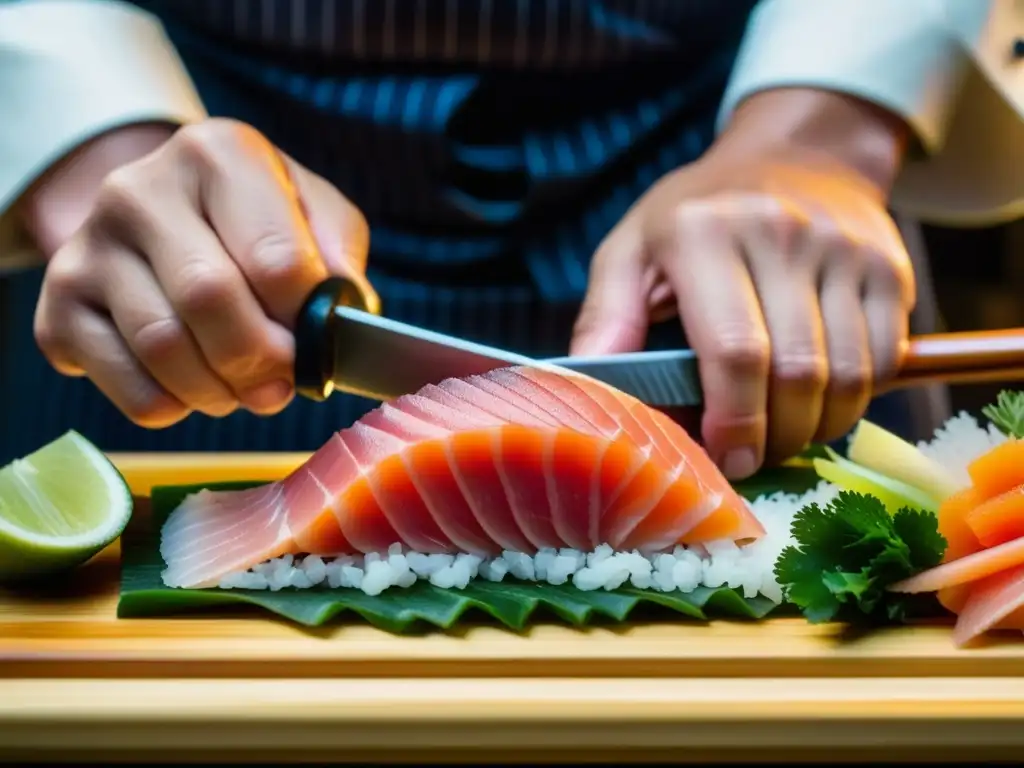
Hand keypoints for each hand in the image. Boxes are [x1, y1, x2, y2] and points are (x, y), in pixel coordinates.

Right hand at [31, 118, 374, 426]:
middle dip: (263, 360)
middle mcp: (139, 191)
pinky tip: (196, 387)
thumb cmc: (256, 220)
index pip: (273, 258)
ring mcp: (88, 248)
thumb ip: (338, 256)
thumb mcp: (314, 213)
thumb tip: (344, 317)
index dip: (305, 319)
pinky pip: (132, 388)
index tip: (319, 341)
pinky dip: (177, 406)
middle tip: (286, 382)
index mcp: (217, 155)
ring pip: (164, 348)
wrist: (163, 217)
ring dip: (222, 390)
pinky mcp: (60, 309)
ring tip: (248, 388)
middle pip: (209, 299)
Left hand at [571, 89, 913, 478]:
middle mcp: (781, 233)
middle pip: (796, 373)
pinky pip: (883, 361)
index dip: (733, 420)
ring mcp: (845, 249)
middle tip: (751, 458)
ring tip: (782, 435)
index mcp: (703, 233)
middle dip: (775, 437)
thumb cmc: (698, 216)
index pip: (734, 350)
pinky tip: (818, 399)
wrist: (797, 154)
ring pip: (849, 376)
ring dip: (816, 428)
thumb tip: (582, 387)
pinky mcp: (890, 267)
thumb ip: (606, 317)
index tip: (725, 459)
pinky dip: (853, 399)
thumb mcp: (633, 250)